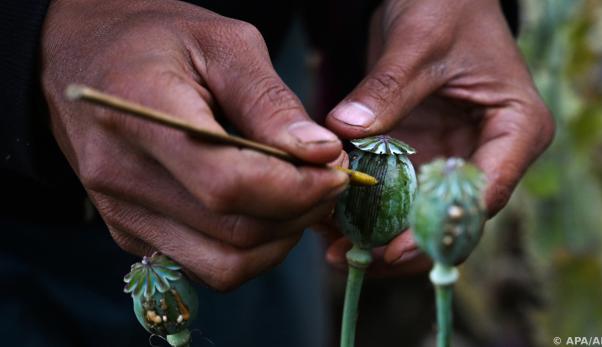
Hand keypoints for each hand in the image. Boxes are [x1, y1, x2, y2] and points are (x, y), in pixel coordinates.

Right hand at [42, 0, 347, 290]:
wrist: (84, 59)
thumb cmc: (158, 41)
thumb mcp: (223, 45)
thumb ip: (271, 103)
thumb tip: (322, 155)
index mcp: (139, 113)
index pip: (228, 184)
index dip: (297, 188)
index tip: (337, 170)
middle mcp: (121, 176)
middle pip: (234, 233)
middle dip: (301, 213)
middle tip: (329, 179)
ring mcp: (121, 213)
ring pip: (225, 265)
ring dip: (280, 239)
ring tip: (300, 196)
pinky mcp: (130, 233)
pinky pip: (206, 267)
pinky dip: (251, 249)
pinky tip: (263, 209)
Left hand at [324, 0, 554, 274]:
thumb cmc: (446, 7)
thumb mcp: (419, 40)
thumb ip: (388, 87)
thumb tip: (345, 132)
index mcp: (515, 128)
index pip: (485, 192)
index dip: (440, 228)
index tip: (393, 249)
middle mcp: (488, 154)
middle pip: (451, 218)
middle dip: (402, 245)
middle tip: (351, 258)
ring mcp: (453, 159)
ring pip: (420, 216)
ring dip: (379, 236)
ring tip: (333, 248)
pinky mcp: (422, 156)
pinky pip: (396, 194)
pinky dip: (367, 210)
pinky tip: (330, 221)